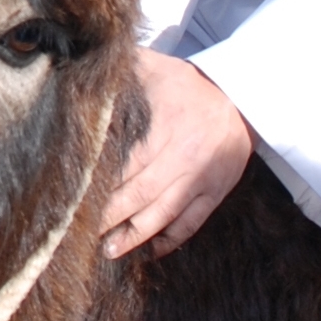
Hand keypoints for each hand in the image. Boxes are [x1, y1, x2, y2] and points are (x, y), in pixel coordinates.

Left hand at [99, 50, 252, 258]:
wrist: (244, 99)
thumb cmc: (190, 85)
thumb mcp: (156, 68)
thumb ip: (123, 71)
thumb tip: (89, 69)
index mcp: (167, 127)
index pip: (128, 165)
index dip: (102, 187)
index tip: (75, 201)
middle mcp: (184, 158)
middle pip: (140, 195)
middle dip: (109, 218)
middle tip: (80, 235)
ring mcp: (201, 180)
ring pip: (163, 216)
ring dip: (134, 237)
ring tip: (108, 251)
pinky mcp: (215, 194)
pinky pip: (190, 224)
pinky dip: (169, 241)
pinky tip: (148, 251)